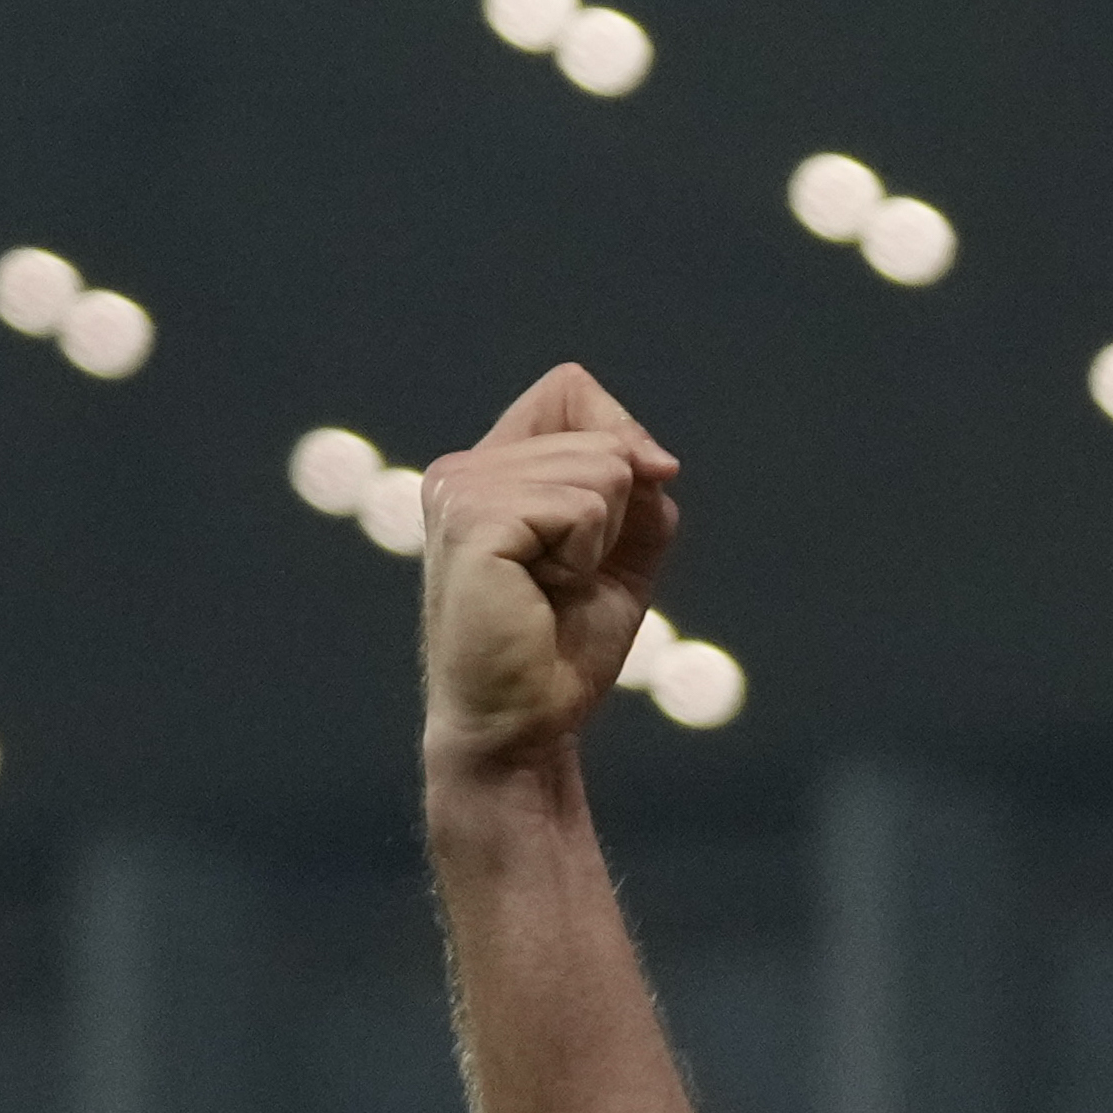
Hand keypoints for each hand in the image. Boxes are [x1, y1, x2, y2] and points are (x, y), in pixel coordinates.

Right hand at [421, 363, 682, 779]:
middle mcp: (463, 469)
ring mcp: (460, 490)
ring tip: (549, 587)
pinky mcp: (471, 521)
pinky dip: (585, 557)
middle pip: (600, 437)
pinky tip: (540, 593)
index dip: (619, 438)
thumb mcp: (622, 548)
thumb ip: (639, 485)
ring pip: (600, 470)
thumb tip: (652, 457)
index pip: (570, 390)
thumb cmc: (564, 646)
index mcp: (490, 468)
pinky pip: (581, 506)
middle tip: (564, 579)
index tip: (616, 512)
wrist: (528, 721)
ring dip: (599, 542)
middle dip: (616, 516)